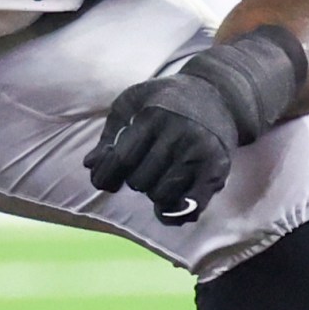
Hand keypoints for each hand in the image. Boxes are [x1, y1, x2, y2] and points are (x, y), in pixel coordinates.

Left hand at [86, 71, 237, 222]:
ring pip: (162, 197)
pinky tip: (168, 207)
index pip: (121, 161)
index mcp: (154, 116)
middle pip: (140, 182)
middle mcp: (179, 135)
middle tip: (144, 167)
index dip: (104, 177)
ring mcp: (200, 154)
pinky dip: (175, 214)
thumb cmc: (166, 100)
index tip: (103, 180)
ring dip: (154, 193)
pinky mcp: (217, 171)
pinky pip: (191, 208)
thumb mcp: (132, 103)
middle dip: (134, 179)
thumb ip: (109, 134)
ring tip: (159, 177)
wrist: (218, 95)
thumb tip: (90, 165)